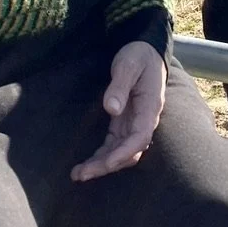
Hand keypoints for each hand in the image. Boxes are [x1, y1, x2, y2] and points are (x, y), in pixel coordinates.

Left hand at [71, 41, 165, 182]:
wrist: (146, 51)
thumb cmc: (138, 56)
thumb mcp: (129, 64)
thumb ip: (120, 85)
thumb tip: (111, 109)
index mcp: (149, 108)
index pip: (140, 138)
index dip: (124, 153)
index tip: (107, 163)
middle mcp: (143, 121)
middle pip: (129, 152)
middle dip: (107, 166)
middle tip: (82, 174)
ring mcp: (133, 123)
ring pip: (120, 152)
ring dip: (102, 165)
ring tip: (78, 174)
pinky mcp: (123, 122)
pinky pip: (114, 145)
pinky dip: (102, 156)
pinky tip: (87, 164)